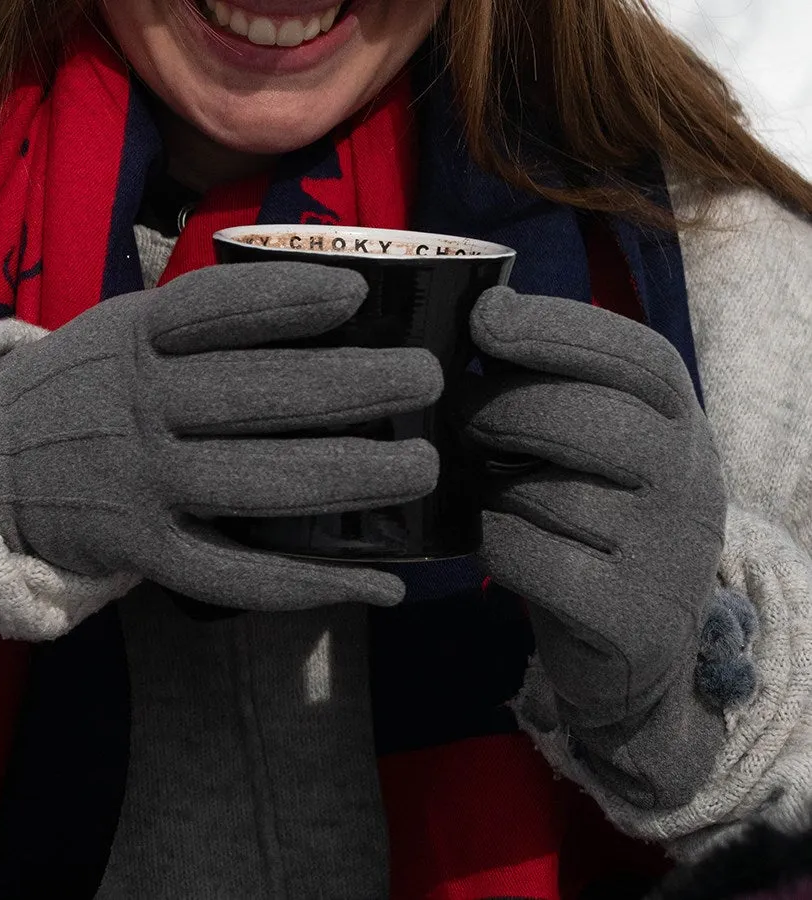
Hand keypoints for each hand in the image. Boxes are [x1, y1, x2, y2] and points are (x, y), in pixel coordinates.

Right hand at [0, 263, 441, 610]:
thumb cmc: (92, 384)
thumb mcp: (127, 329)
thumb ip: (206, 323)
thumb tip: (329, 307)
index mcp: (135, 340)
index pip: (214, 310)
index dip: (288, 299)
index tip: (360, 293)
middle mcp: (140, 408)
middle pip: (256, 396)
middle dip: (353, 387)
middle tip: (427, 380)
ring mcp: (145, 485)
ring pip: (259, 484)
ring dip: (352, 477)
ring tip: (423, 469)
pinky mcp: (149, 553)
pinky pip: (238, 577)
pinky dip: (314, 585)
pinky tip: (383, 585)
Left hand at [461, 288, 726, 728]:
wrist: (633, 646)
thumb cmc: (594, 522)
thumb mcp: (596, 448)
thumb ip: (557, 390)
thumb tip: (479, 327)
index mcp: (682, 426)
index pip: (637, 357)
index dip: (556, 329)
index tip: (485, 316)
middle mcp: (692, 484)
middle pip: (595, 420)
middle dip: (509, 407)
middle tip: (461, 412)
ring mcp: (670, 557)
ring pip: (557, 496)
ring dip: (496, 485)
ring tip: (484, 485)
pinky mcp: (635, 621)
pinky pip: (536, 560)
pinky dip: (495, 541)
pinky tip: (492, 537)